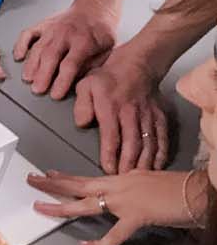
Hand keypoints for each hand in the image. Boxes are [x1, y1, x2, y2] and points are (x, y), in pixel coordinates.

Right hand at [13, 0, 116, 97]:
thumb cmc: (101, 32)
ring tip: (28, 79)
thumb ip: (90, 66)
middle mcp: (65, 34)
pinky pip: (28, 33)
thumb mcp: (105, 51)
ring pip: (38, 47)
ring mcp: (52, 28)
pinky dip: (21, 45)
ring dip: (31, 65)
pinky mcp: (43, 25)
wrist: (95, 8)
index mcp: (84, 41)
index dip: (61, 81)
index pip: (70, 64)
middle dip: (42, 75)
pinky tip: (19, 57)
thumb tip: (76, 82)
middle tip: (37, 90)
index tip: (56, 94)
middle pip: (50, 56)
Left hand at [27, 167, 198, 244]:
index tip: (48, 172)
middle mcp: (118, 184)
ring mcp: (125, 200)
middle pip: (78, 183)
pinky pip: (114, 234)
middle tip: (31, 180)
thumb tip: (125, 195)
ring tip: (39, 207)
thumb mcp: (148, 183)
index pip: (88, 177)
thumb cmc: (178, 188)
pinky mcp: (137, 216)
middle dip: (52, 182)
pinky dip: (101, 243)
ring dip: (60, 205)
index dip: (66, 176)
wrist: (196, 191)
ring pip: (85, 203)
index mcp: (121, 177)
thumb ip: (132, 188)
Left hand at [74, 48, 170, 172]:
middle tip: (123, 180)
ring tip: (138, 178)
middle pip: (132, 143)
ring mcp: (148, 116)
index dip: (110, 154)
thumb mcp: (85, 85)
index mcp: (110, 106)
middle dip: (128, 164)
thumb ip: (82, 105)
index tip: (108, 169)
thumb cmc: (107, 77)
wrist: (137, 64)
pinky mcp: (160, 117)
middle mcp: (131, 113)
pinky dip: (161, 154)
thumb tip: (82, 123)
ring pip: (148, 143)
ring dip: (144, 162)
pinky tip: (156, 166)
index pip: (111, 134)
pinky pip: (162, 138)